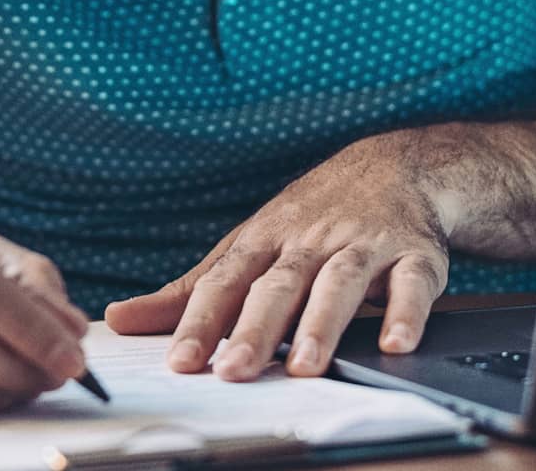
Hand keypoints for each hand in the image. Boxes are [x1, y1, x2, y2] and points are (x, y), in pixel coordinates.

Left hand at [103, 133, 448, 380]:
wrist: (396, 165)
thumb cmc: (310, 218)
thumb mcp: (246, 245)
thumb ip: (189, 290)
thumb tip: (120, 318)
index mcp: (264, 242)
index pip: (226, 282)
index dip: (201, 320)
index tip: (181, 361)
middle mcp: (311, 241)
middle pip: (280, 284)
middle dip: (256, 328)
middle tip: (234, 371)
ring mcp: (364, 245)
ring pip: (342, 282)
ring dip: (324, 322)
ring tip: (307, 364)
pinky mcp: (415, 255)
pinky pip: (413, 283)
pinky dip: (406, 312)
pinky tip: (395, 342)